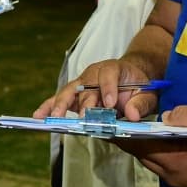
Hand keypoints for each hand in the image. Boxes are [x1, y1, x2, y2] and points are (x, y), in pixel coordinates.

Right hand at [33, 58, 157, 120]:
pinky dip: (49, 106)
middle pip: (86, 86)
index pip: (108, 74)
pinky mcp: (74, 94)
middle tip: (83, 118)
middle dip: (85, 103)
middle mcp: (93, 73)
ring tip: (53, 117)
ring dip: (61, 104)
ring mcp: (81, 83)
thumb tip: (132, 115)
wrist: (130, 79)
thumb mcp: (148, 94)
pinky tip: (38, 115)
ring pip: (69, 92)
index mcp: (113, 68)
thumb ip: (141, 104)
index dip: (108, 88)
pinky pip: (59, 99)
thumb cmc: (139, 86)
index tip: (111, 104)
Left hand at [114, 105, 186, 186]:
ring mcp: (181, 185)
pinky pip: (168, 172)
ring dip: (148, 151)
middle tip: (122, 127)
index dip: (121, 134)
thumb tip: (164, 117)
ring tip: (143, 135)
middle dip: (132, 142)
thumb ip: (181, 114)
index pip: (138, 145)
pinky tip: (169, 148)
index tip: (107, 126)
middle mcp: (172, 175)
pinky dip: (163, 158)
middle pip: (143, 156)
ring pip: (155, 165)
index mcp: (173, 158)